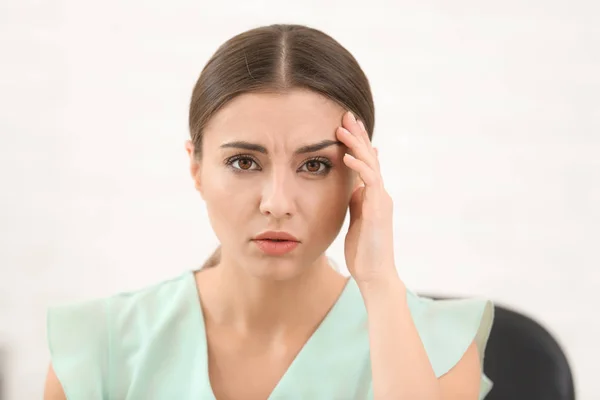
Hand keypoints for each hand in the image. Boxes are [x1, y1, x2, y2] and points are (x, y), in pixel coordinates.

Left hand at [337, 111, 398, 285]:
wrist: (374, 274)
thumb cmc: (363, 250)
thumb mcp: (356, 219)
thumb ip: (356, 201)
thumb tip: (352, 186)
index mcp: (374, 195)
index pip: (366, 162)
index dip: (357, 143)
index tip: (344, 125)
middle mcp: (380, 193)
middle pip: (370, 156)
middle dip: (357, 134)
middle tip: (345, 114)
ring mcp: (381, 200)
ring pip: (371, 164)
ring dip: (357, 144)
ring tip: (342, 128)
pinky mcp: (378, 210)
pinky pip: (370, 182)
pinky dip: (359, 167)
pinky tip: (347, 156)